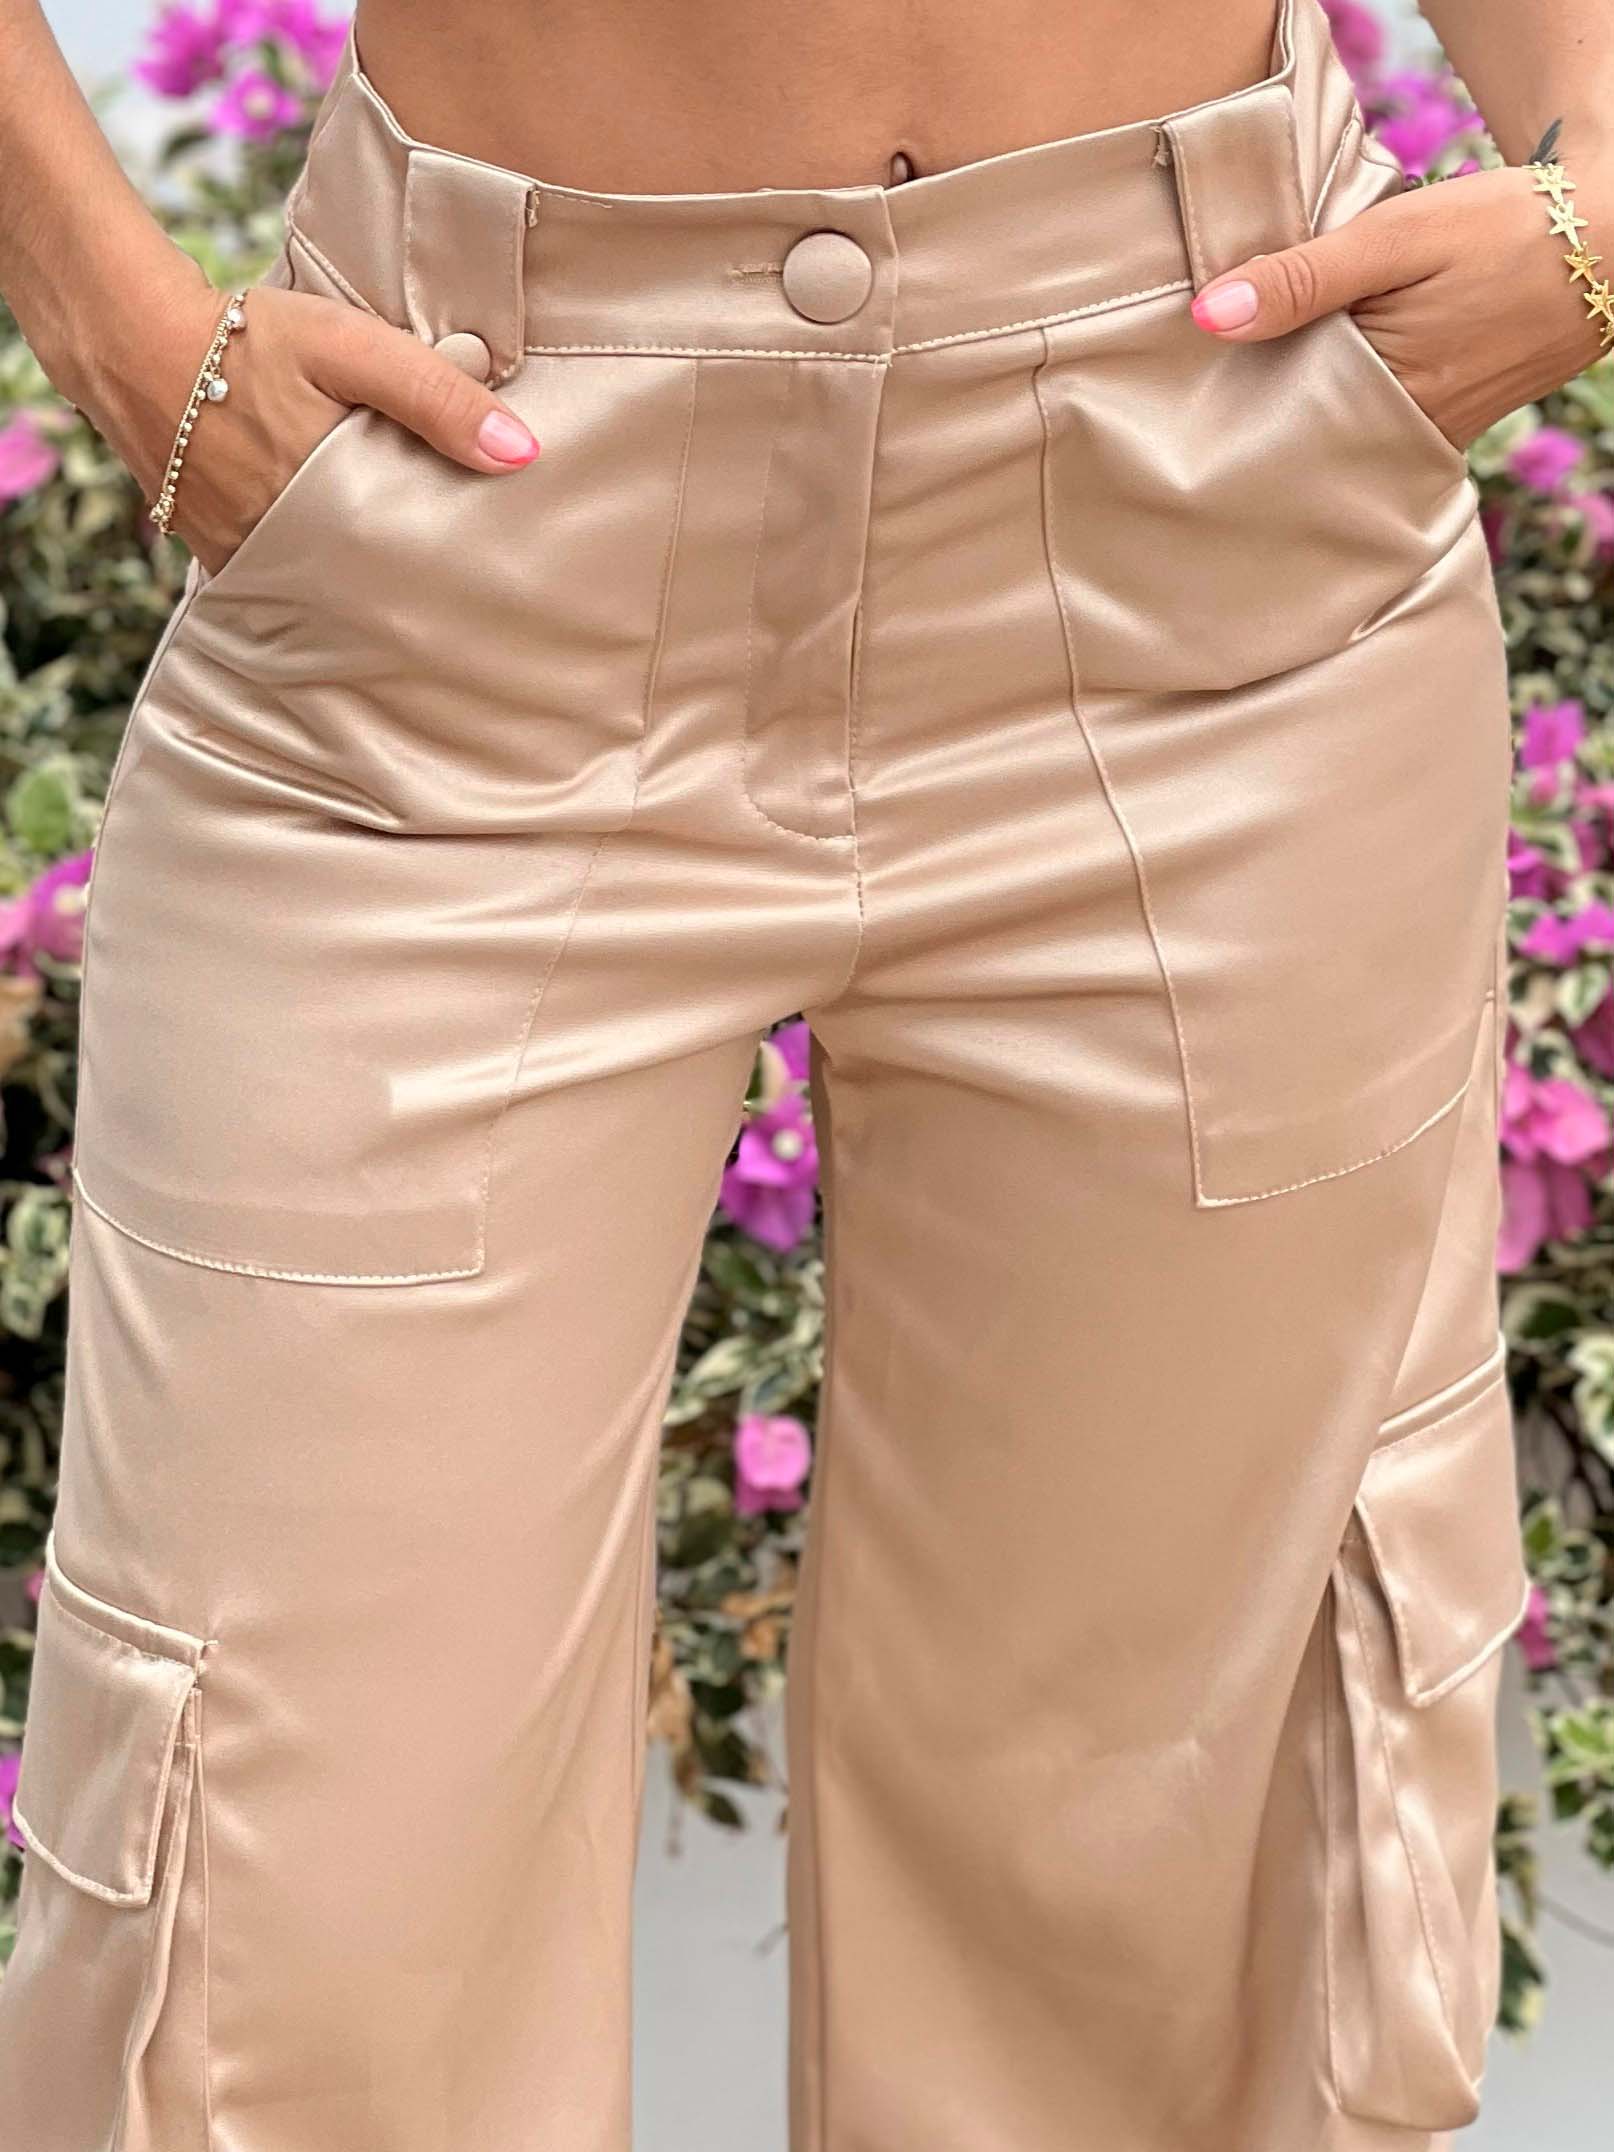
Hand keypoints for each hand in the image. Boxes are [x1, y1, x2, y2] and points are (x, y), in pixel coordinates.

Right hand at [87, 259, 539, 574]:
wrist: (130, 338)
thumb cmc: (250, 338)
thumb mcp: (353, 348)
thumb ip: (434, 397)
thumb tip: (520, 452)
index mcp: (328, 509)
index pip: (410, 567)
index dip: (449, 574)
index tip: (489, 580)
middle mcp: (283, 549)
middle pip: (369, 585)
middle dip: (409, 585)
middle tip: (459, 592)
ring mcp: (243, 557)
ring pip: (322, 586)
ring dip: (358, 581)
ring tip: (407, 583)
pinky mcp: (215, 553)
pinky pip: (276, 577)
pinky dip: (308, 570)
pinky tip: (338, 563)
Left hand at [1187, 162, 1612, 452]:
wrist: (1606, 240)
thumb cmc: (1500, 230)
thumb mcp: (1393, 238)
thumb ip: (1302, 278)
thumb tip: (1209, 316)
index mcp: (1383, 393)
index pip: (1275, 417)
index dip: (1230, 396)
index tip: (1186, 383)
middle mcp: (1405, 432)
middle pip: (1303, 435)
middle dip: (1259, 413)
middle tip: (1207, 390)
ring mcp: (1430, 434)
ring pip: (1338, 433)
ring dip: (1301, 407)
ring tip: (1256, 381)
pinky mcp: (1448, 425)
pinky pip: (1376, 427)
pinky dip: (1344, 405)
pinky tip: (1319, 379)